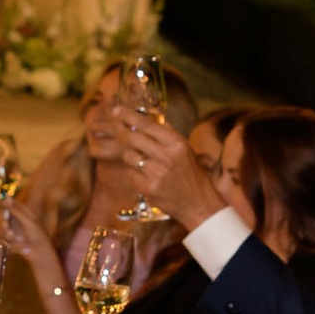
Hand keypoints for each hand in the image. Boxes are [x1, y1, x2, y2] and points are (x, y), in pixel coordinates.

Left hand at [113, 110, 216, 232]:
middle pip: (134, 138)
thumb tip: (149, 116)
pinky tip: (145, 176)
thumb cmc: (191, 174)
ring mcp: (156, 173)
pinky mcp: (148, 188)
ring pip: (129, 156)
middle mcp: (167, 156)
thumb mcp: (185, 149)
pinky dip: (134, 172)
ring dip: (131, 156)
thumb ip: (167, 132)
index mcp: (176, 143)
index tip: (116, 110)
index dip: (129, 116)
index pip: (148, 124)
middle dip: (123, 132)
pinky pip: (130, 173)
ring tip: (142, 161)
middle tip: (118, 129)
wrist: (197, 203)